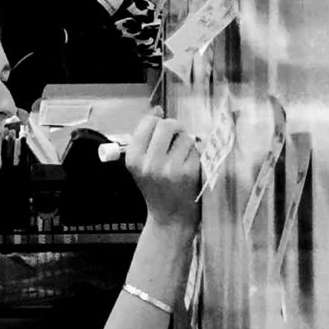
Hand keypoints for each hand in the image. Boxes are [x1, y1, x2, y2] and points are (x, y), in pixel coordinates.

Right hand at [121, 112, 201, 229]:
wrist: (170, 218)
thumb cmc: (156, 188)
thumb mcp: (142, 165)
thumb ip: (147, 138)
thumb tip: (157, 109)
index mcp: (134, 159)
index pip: (148, 123)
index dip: (157, 121)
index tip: (161, 128)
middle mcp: (150, 163)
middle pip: (166, 125)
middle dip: (175, 127)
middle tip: (176, 137)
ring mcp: (170, 168)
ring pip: (184, 137)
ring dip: (186, 143)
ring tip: (181, 158)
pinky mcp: (188, 173)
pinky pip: (195, 150)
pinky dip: (194, 155)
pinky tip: (189, 168)